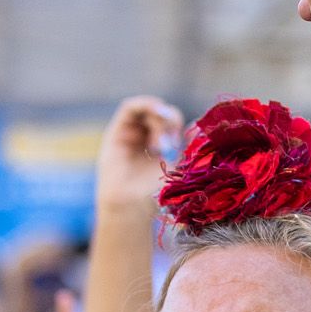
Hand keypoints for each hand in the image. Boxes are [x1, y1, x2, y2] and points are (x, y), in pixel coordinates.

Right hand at [97, 96, 182, 214]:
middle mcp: (145, 137)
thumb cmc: (154, 194)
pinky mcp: (116, 132)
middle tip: (169, 146)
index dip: (179, 126)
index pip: (173, 123)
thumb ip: (183, 146)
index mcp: (162, 145)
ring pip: (147, 110)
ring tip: (160, 143)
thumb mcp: (176, 165)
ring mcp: (131, 134)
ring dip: (158, 118)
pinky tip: (155, 111)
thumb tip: (194, 128)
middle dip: (169, 124)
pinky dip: (144, 104)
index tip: (181, 140)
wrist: (130, 207)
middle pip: (161, 115)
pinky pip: (129, 108)